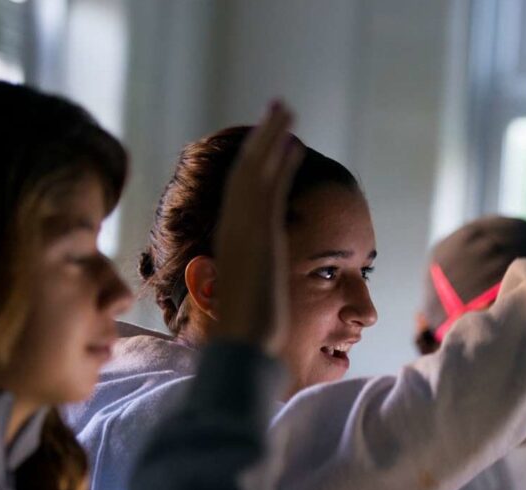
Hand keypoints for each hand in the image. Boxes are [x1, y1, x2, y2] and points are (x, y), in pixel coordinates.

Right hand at [212, 101, 303, 354]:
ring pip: (257, 171)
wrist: (243, 345)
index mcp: (233, 242)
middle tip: (278, 108)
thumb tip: (261, 288)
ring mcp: (245, 230)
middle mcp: (234, 229)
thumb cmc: (249, 335)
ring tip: (286, 109)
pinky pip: (270, 187)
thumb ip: (256, 283)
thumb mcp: (252, 300)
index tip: (271, 142)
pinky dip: (279, 162)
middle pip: (247, 171)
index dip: (256, 162)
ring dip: (271, 137)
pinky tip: (293, 142)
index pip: (243, 192)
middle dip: (263, 138)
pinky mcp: (261, 233)